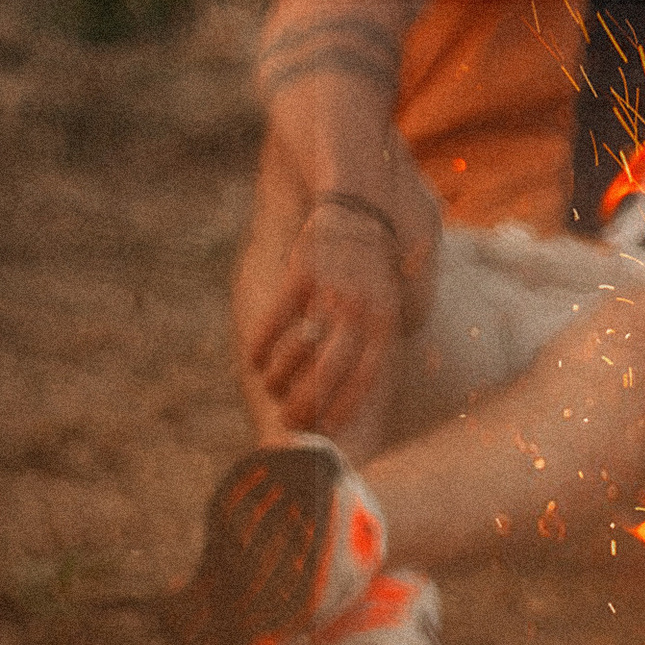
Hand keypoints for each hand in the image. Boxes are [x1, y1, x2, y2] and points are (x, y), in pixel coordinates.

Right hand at [246, 199, 404, 435]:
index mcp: (384, 324)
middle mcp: (360, 310)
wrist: (360, 215)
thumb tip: (356, 397)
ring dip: (281, 376)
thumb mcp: (389, 310)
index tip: (326, 429)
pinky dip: (262, 343)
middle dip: (307, 404)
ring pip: (300, 347)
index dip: (345, 407)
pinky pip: (277, 317)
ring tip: (272, 387)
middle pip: (330, 370)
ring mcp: (330, 291)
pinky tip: (256, 360)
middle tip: (290, 421)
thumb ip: (377, 348)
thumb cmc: (374, 276)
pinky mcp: (302, 273)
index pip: (367, 378)